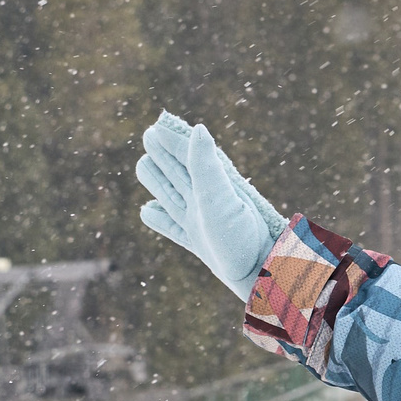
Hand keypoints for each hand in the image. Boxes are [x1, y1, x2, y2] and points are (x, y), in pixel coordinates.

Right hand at [136, 111, 286, 300]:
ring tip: (143, 166)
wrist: (257, 273)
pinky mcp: (196, 241)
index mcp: (210, 185)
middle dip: (161, 155)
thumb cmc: (240, 236)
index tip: (156, 128)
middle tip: (149, 136)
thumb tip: (197, 128)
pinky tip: (147, 211)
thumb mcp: (219, 197)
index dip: (172, 142)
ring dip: (155, 180)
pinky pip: (170, 226)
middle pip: (176, 172)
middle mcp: (203, 200)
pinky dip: (157, 218)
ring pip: (169, 194)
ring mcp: (198, 221)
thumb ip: (205, 166)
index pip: (187, 156)